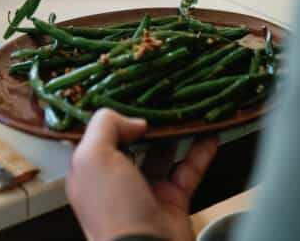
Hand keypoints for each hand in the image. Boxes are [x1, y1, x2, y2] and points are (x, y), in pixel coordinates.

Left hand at [66, 109, 218, 240]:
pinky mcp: (172, 200)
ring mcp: (145, 190)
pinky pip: (188, 169)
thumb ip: (105, 126)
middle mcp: (115, 179)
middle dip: (145, 120)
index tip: (128, 91)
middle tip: (161, 96)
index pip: (96, 133)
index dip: (110, 113)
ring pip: (161, 152)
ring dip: (175, 132)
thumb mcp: (94, 158)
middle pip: (131, 141)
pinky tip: (210, 134)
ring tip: (186, 109)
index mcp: (89, 170)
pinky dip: (200, 151)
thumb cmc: (113, 208)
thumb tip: (132, 120)